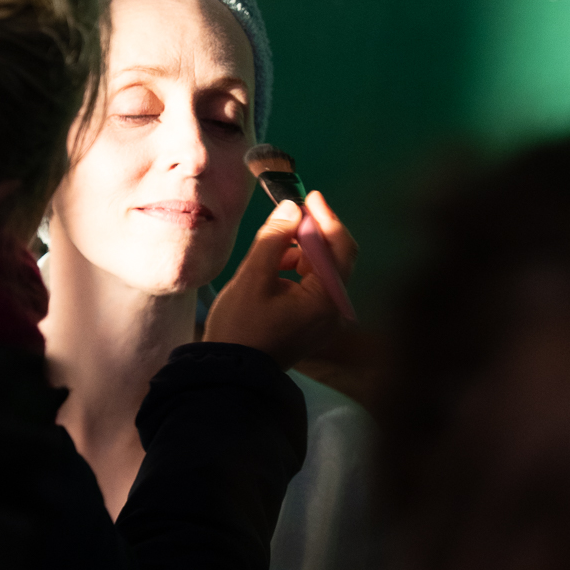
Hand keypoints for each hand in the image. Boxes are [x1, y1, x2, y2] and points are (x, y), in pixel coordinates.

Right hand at [204, 193, 354, 369]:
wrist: (229, 374)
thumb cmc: (240, 327)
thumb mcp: (253, 277)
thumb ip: (274, 238)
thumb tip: (292, 208)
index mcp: (326, 300)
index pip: (340, 248)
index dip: (326, 218)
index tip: (308, 196)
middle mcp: (334, 310)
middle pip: (335, 258)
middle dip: (312, 233)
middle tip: (288, 214)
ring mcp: (325, 319)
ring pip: (322, 270)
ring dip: (302, 251)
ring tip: (271, 248)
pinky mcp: (312, 323)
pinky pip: (313, 286)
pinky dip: (297, 270)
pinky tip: (273, 268)